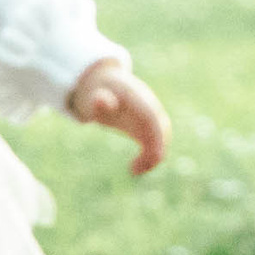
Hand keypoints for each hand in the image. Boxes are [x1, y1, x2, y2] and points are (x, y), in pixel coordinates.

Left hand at [68, 59, 169, 175]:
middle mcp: (150, 106)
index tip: (154, 156)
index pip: (152, 118)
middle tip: (135, 170)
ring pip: (162, 136)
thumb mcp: (93, 95)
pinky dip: (150, 155)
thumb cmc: (97, 92)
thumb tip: (100, 100)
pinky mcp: (148, 124)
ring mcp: (152, 114)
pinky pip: (156, 140)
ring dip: (153, 156)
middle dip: (155, 150)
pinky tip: (134, 168)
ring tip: (134, 170)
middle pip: (162, 129)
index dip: (156, 136)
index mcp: (138, 98)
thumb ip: (97, 99)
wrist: (104, 84)